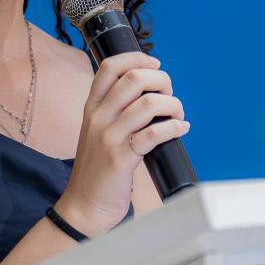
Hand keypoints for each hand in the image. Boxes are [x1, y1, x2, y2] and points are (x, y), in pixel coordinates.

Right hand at [54, 52, 188, 236]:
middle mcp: (98, 117)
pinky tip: (181, 129)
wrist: (83, 206)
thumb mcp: (98, 132)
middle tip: (170, 95)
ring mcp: (108, 137)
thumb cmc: (98, 169)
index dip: (137, 58)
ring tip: (178, 115)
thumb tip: (152, 92)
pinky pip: (153, 134)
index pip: (110, 67)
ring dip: (173, 105)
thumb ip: (116, 111)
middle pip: (134, 79)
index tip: (155, 64)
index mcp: (92, 107)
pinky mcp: (121, 159)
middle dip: (161, 80)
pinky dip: (174, 127)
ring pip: (148, 104)